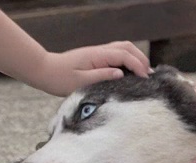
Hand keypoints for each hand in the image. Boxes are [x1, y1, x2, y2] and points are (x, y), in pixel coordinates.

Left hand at [33, 41, 150, 95]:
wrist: (45, 71)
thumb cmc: (60, 79)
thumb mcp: (80, 82)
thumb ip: (102, 76)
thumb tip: (121, 74)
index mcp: (97, 55)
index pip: (124, 56)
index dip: (138, 66)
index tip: (146, 79)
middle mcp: (100, 50)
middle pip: (128, 47)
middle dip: (141, 59)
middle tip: (149, 76)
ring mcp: (99, 52)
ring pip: (124, 48)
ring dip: (136, 57)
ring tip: (144, 73)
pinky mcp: (98, 56)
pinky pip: (118, 53)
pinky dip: (130, 59)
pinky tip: (132, 71)